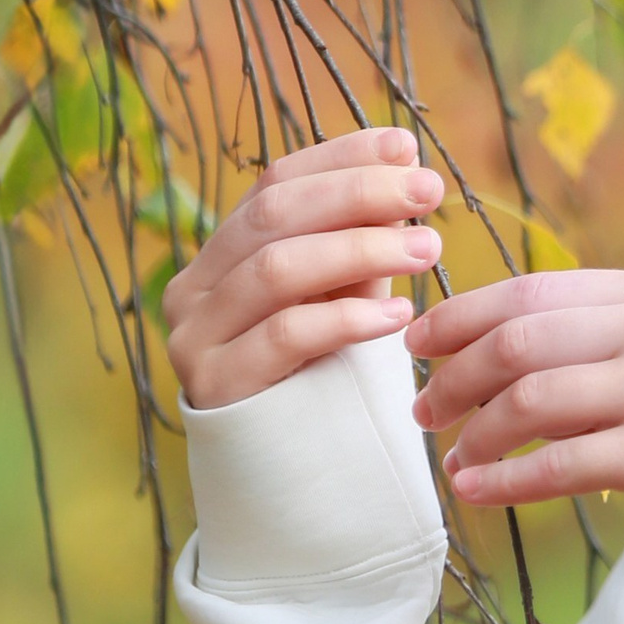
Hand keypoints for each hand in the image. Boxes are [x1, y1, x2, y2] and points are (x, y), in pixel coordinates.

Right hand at [163, 129, 445, 409]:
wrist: (289, 476)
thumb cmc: (324, 376)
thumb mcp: (345, 296)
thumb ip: (362, 238)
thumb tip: (403, 163)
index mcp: (221, 252)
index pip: (275, 181)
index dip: (341, 156)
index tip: (404, 146)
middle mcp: (194, 286)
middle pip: (274, 214)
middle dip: (359, 193)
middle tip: (428, 192)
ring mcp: (195, 335)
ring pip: (277, 269)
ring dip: (362, 250)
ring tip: (429, 250)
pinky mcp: (214, 386)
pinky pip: (283, 336)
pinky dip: (346, 318)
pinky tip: (398, 316)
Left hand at [403, 269, 623, 506]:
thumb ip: (599, 329)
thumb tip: (485, 344)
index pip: (532, 291)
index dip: (462, 315)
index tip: (417, 342)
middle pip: (519, 342)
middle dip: (456, 377)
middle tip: (425, 409)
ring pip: (529, 401)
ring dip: (475, 434)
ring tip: (453, 457)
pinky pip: (556, 465)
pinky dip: (504, 481)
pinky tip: (475, 491)